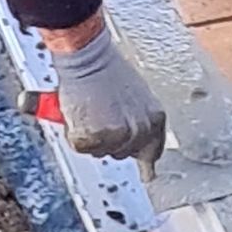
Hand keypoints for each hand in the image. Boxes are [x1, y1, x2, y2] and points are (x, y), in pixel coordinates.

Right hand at [50, 20, 166, 165]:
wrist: (87, 57)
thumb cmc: (108, 70)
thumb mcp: (137, 97)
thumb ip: (142, 124)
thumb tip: (149, 165)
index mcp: (155, 119)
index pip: (152, 152)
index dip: (144, 160)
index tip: (146, 174)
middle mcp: (139, 131)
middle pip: (122, 153)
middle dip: (110, 140)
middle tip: (100, 115)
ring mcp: (117, 136)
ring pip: (100, 152)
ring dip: (92, 137)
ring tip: (90, 110)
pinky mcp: (93, 138)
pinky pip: (82, 147)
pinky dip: (75, 133)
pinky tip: (79, 114)